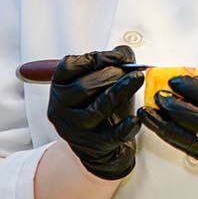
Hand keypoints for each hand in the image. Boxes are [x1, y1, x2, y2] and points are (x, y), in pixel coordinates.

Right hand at [47, 45, 144, 179]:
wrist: (101, 145)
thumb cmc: (100, 105)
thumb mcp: (101, 80)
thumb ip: (112, 60)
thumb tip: (124, 53)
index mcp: (60, 88)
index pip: (67, 68)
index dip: (93, 58)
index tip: (117, 56)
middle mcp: (62, 109)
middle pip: (84, 87)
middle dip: (111, 74)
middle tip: (133, 70)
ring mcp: (76, 129)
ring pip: (97, 109)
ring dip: (120, 91)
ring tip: (137, 79)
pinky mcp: (94, 145)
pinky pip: (112, 135)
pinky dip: (126, 127)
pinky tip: (136, 119)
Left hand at [138, 76, 197, 198]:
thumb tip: (192, 86)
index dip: (193, 87)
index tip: (176, 79)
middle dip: (175, 108)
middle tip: (159, 95)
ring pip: (191, 140)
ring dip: (166, 126)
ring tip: (150, 113)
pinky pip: (191, 150)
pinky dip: (174, 138)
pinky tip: (161, 129)